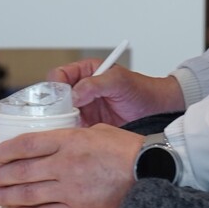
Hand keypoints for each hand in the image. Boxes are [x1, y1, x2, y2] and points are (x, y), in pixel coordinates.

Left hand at [0, 124, 140, 207]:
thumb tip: (48, 145)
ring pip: (29, 194)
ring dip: (8, 196)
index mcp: (69, 141)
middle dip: (2, 176)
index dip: (7, 151)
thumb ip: (69, 137)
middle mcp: (65, 165)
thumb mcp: (94, 130)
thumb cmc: (125, 149)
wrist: (148, 171)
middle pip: (22, 171)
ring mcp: (70, 190)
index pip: (27, 145)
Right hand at [46, 59, 184, 126]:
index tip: (59, 97)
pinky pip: (70, 128)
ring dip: (59, 120)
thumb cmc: (140, 90)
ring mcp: (83, 108)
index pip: (59, 75)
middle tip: (58, 115)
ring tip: (63, 127)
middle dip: (53, 106)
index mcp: (85, 72)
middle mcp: (81, 89)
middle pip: (55, 96)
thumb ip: (95, 84)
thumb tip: (74, 94)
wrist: (155, 110)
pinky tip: (70, 136)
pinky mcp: (87, 124)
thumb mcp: (119, 81)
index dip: (55, 85)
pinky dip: (68, 132)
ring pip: (60, 113)